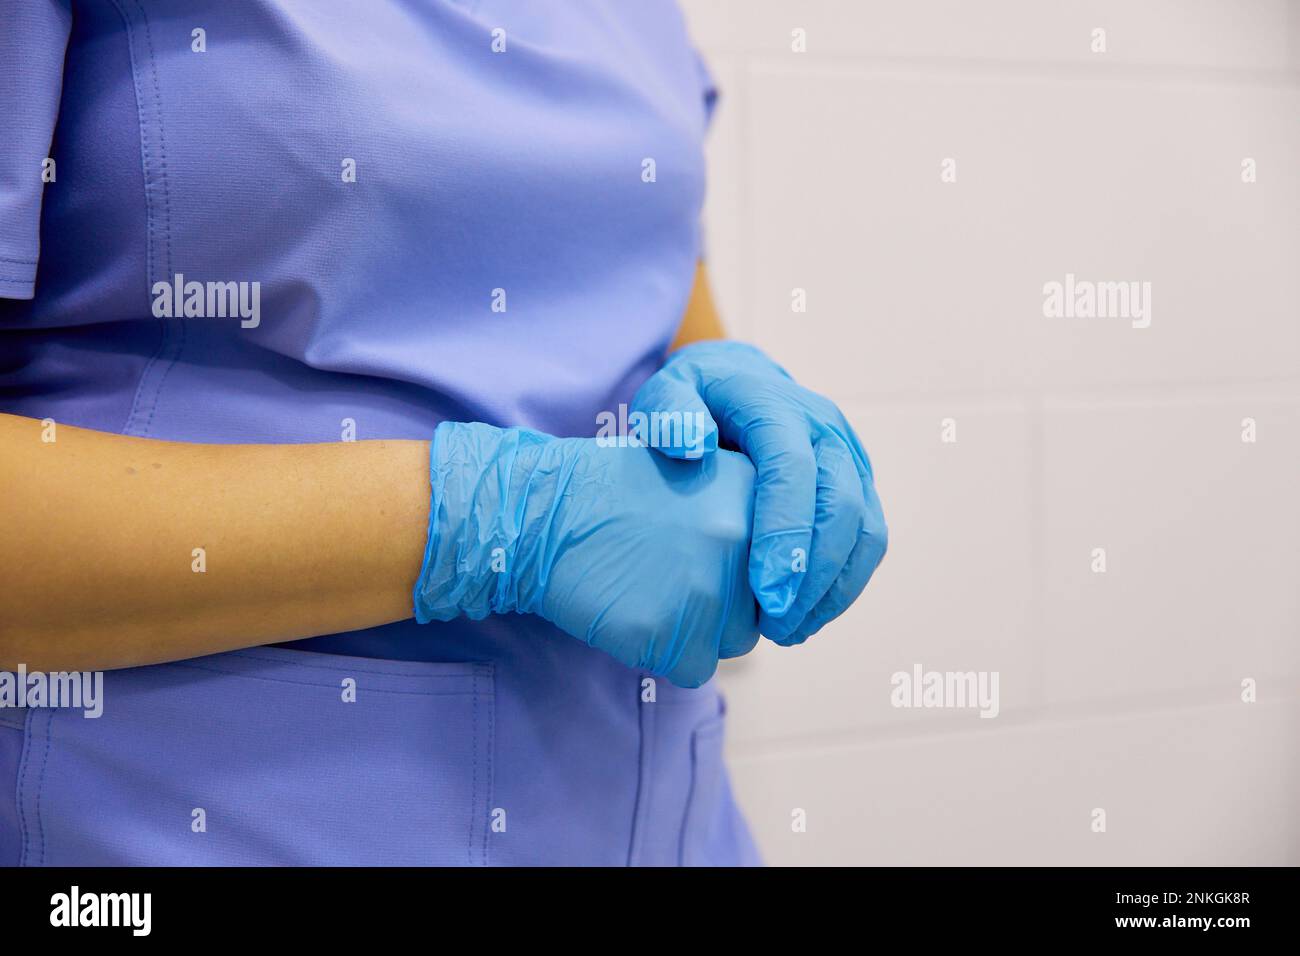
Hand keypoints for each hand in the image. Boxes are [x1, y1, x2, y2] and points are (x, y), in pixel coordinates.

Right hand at [413, 423, 757, 686]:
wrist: (542, 513)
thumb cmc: (614, 495)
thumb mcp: (696, 476)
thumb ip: (749, 518)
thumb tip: (790, 576)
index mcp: (754, 492)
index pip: (782, 561)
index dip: (744, 570)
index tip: (703, 560)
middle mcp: (741, 538)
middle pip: (759, 606)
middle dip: (720, 603)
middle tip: (666, 574)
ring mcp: (708, 588)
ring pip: (732, 642)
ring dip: (696, 629)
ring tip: (649, 589)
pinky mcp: (673, 632)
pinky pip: (692, 667)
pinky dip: (664, 652)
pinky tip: (631, 612)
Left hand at [631, 340, 886, 643]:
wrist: (738, 384)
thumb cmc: (695, 401)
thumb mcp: (665, 396)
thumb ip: (668, 414)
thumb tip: (692, 446)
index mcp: (778, 406)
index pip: (793, 469)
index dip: (785, 532)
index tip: (764, 593)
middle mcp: (826, 430)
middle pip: (840, 506)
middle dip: (813, 575)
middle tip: (775, 626)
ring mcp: (851, 460)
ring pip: (865, 530)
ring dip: (833, 590)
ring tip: (788, 632)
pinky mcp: (860, 487)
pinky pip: (868, 542)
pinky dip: (842, 586)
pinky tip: (804, 619)